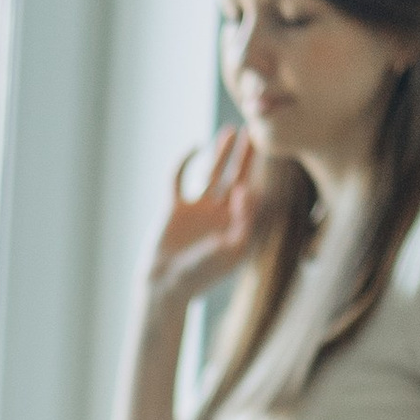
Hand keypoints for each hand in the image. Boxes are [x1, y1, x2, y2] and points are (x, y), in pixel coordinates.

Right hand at [147, 125, 264, 299]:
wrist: (163, 287)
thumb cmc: (197, 278)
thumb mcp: (224, 256)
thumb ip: (239, 229)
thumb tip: (245, 198)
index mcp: (236, 228)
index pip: (251, 200)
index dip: (251, 189)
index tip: (244, 189)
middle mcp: (220, 216)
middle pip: (237, 179)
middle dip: (246, 158)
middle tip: (256, 133)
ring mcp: (198, 210)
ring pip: (213, 174)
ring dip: (222, 153)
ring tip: (231, 131)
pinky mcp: (175, 208)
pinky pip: (180, 179)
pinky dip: (185, 162)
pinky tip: (194, 146)